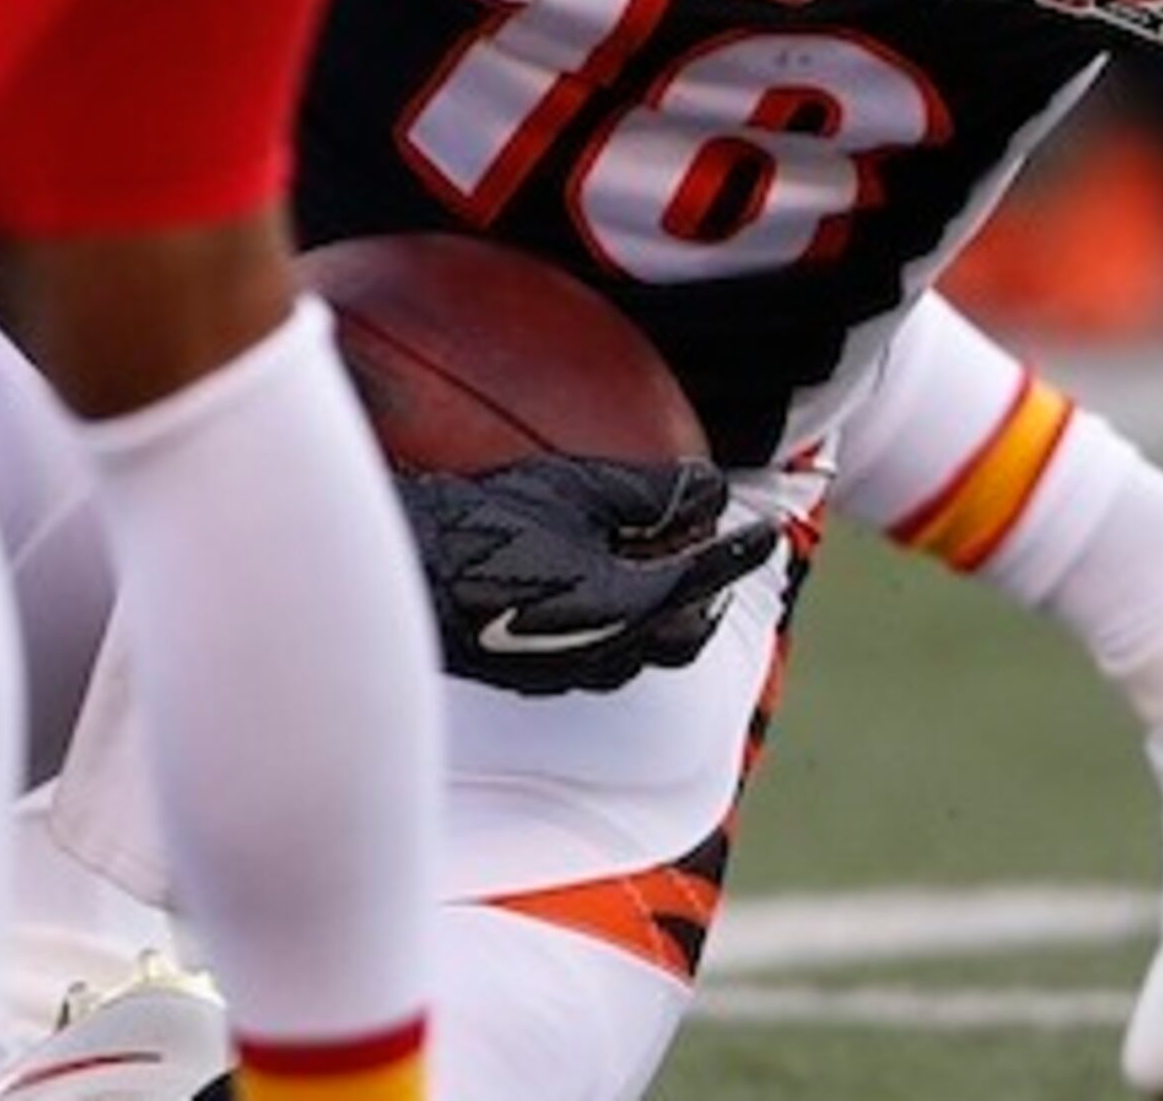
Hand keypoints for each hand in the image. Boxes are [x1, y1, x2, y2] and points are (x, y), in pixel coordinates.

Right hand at [400, 455, 782, 696]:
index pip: (704, 580)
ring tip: (655, 563)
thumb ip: (650, 493)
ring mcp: (569, 671)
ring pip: (643, 650)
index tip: (762, 533)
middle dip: (704, 593)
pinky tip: (595, 585)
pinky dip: (619, 621)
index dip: (737, 553)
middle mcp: (606, 652)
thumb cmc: (479, 529)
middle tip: (707, 548)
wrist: (400, 577)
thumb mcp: (572, 491)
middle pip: (683, 633)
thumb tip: (709, 488)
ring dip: (662, 611)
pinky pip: (601, 655)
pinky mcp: (538, 674)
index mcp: (625, 608)